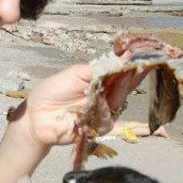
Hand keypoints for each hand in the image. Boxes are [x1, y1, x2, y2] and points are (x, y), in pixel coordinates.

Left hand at [22, 62, 146, 146]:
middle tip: (140, 64)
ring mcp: (103, 112)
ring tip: (121, 78)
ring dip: (120, 90)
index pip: (121, 73)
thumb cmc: (53, 91)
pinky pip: (108, 117)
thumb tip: (122, 59)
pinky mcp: (98, 127)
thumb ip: (99, 69)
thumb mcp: (76, 73)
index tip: (145, 55)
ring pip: (119, 101)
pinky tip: (101, 101)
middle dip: (133, 75)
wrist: (37, 114)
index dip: (133, 65)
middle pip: (126, 87)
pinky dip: (105, 108)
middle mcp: (104, 96)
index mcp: (99, 81)